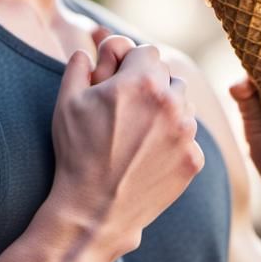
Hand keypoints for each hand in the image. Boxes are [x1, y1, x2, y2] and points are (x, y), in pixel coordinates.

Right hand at [49, 31, 203, 261]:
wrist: (94, 210)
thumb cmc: (76, 153)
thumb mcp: (66, 102)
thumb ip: (78, 66)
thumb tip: (87, 51)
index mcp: (141, 81)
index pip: (148, 52)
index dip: (130, 64)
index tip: (118, 82)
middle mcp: (171, 102)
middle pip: (168, 76)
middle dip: (150, 86)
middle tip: (126, 110)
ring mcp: (186, 133)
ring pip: (183, 104)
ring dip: (166, 111)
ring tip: (138, 132)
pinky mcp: (194, 159)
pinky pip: (189, 137)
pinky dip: (174, 141)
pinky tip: (148, 155)